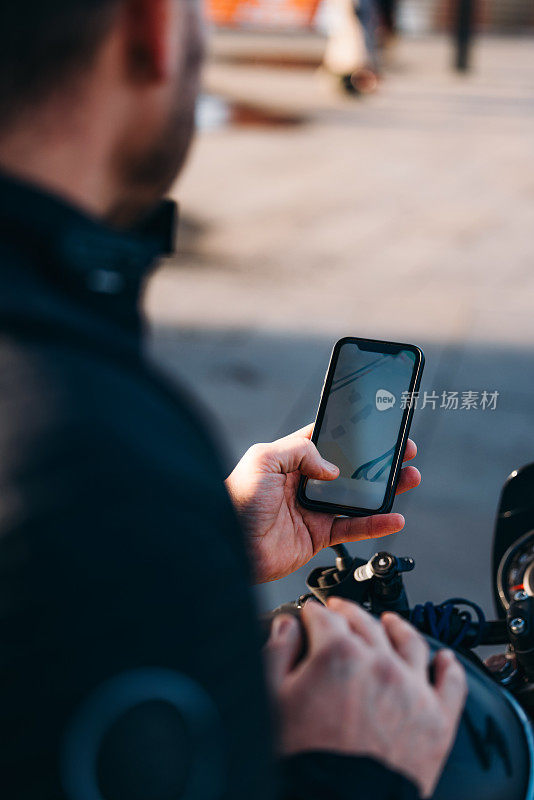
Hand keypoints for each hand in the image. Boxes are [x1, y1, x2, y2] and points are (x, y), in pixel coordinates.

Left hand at [225, 424, 420, 582]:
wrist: (226, 545)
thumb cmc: (236, 498)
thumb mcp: (264, 459)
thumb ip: (300, 451)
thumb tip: (332, 468)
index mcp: (291, 458)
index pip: (327, 440)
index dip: (352, 434)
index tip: (378, 428)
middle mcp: (304, 482)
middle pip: (350, 468)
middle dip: (378, 460)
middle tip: (404, 451)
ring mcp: (313, 510)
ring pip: (358, 498)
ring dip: (386, 489)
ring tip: (410, 477)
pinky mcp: (317, 536)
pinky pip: (353, 528)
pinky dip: (376, 524)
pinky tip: (395, 518)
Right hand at [265, 600, 466, 797]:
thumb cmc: (305, 762)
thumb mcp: (272, 700)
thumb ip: (278, 653)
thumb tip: (287, 628)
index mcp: (339, 655)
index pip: (325, 617)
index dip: (313, 613)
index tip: (310, 615)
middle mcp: (380, 664)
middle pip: (366, 623)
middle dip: (349, 613)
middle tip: (340, 613)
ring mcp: (413, 690)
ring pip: (411, 642)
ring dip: (398, 627)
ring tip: (391, 623)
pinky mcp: (437, 721)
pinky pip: (451, 684)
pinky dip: (449, 667)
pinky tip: (445, 660)